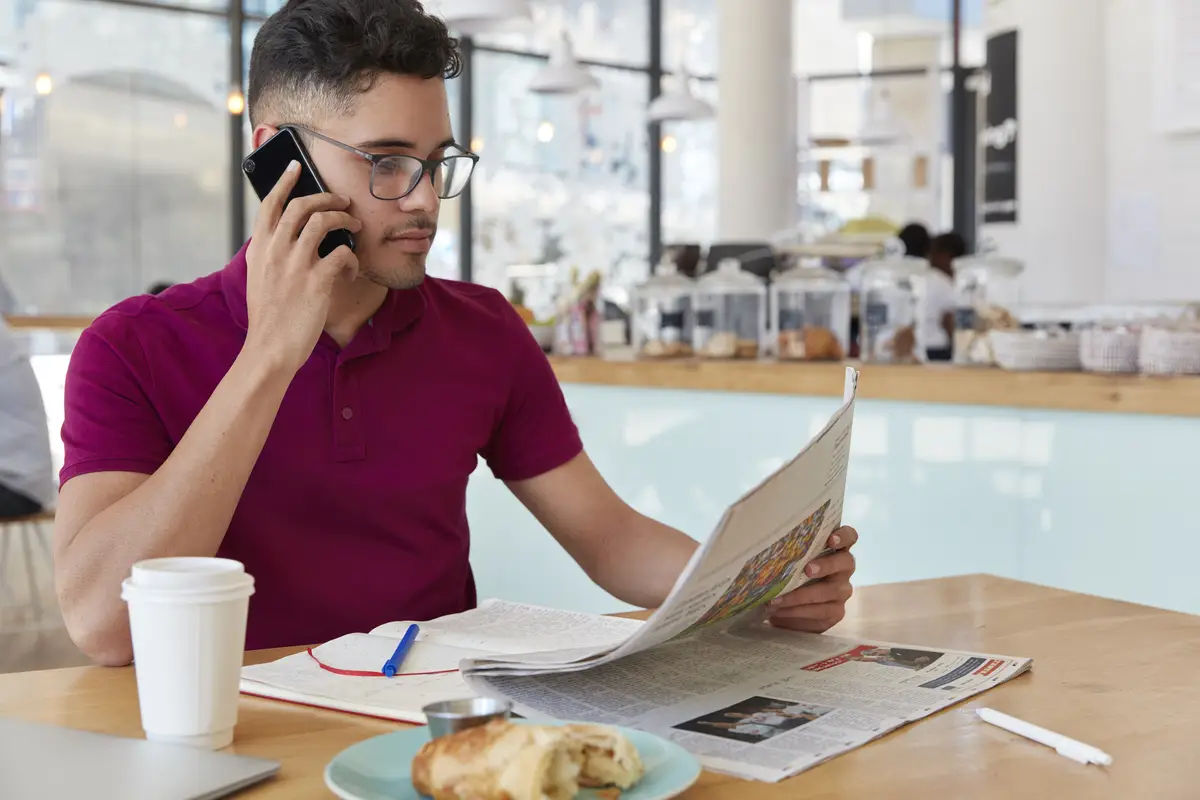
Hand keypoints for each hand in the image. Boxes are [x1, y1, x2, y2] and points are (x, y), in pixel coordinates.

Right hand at [243, 160, 361, 371]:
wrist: (270, 348)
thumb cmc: (269, 317)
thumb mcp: (258, 279)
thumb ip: (268, 255)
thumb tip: (284, 235)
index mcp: (259, 249)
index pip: (270, 205)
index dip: (285, 182)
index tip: (296, 167)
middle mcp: (275, 251)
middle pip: (302, 206)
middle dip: (326, 197)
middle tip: (342, 201)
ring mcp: (296, 264)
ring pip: (324, 221)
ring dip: (344, 219)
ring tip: (354, 225)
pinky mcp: (317, 281)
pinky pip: (342, 254)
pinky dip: (351, 258)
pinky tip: (350, 268)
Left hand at [768, 526, 857, 632]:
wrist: (785, 610)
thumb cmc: (787, 576)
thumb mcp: (788, 563)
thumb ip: (789, 554)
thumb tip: (768, 547)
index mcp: (834, 550)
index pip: (849, 536)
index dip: (844, 536)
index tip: (831, 540)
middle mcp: (843, 569)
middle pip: (846, 562)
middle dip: (827, 565)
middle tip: (808, 570)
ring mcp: (842, 590)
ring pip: (832, 590)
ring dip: (803, 595)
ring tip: (778, 599)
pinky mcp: (836, 611)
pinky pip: (822, 611)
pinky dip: (798, 611)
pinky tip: (780, 610)